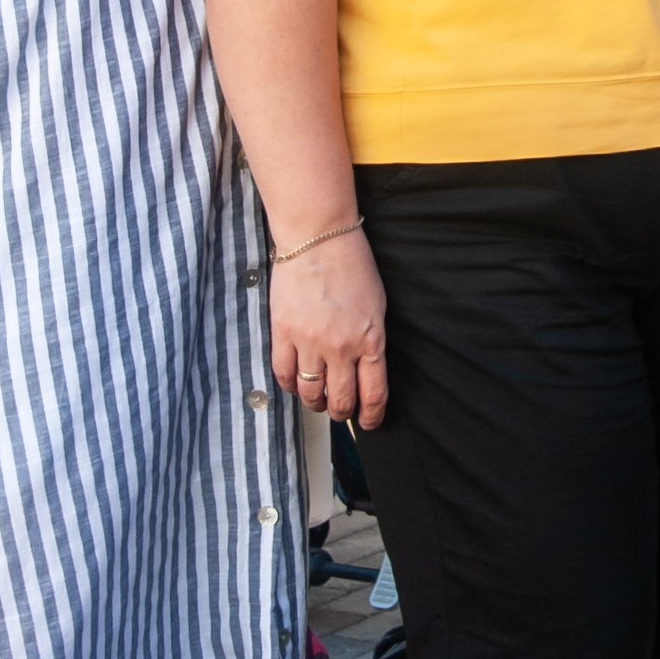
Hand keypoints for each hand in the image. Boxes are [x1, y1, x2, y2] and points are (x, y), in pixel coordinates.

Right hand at [270, 227, 388, 426]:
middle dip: (341, 413)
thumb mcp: (377, 307)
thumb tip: (365, 371)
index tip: (369, 421)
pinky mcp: (282, 332)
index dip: (371, 416)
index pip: (373, 394)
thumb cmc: (351, 265)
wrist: (318, 237)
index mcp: (371, 340)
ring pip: (309, 392)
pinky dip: (289, 384)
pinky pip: (283, 373)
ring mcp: (309, 341)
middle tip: (340, 411)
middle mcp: (341, 347)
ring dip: (314, 402)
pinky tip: (295, 382)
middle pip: (340, 401)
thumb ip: (371, 342)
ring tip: (317, 398)